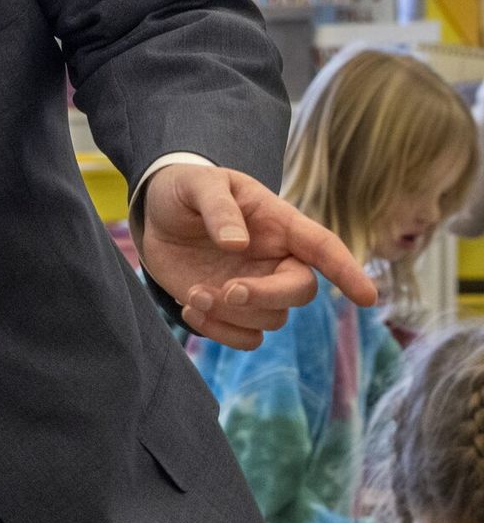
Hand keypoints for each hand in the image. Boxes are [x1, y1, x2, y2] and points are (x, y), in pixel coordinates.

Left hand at [140, 162, 377, 348]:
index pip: (323, 247)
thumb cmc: (186, 190)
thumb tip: (238, 243)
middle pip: (300, 291)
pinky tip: (189, 307)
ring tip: (193, 293)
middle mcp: (276, 260)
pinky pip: (245, 338)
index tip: (367, 297)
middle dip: (268, 296)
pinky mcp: (233, 310)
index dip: (347, 271)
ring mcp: (257, 287)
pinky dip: (219, 333)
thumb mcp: (198, 184)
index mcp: (279, 224)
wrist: (155, 213)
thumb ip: (218, 208)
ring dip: (231, 315)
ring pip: (271, 319)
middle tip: (229, 290)